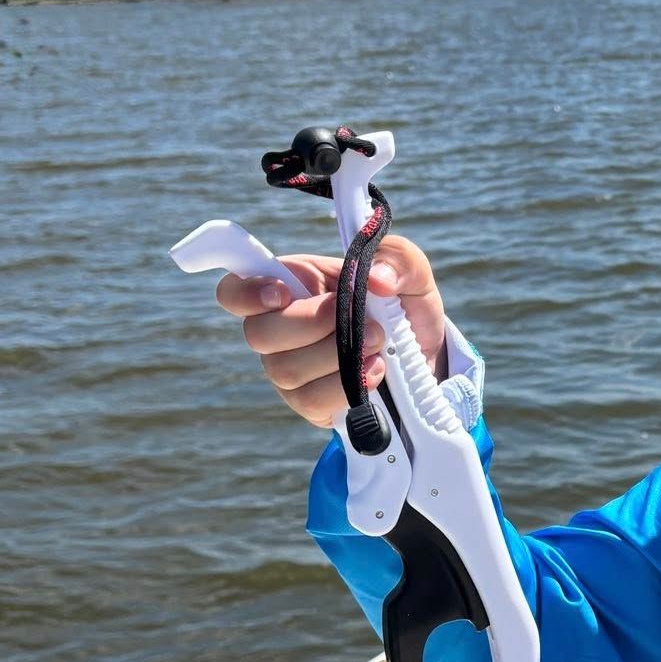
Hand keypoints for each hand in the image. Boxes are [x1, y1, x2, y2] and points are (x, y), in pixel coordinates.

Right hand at [215, 233, 446, 428]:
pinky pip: (311, 401)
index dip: (246, 292)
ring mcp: (291, 368)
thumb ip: (397, 260)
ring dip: (338, 357)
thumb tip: (376, 279)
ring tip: (378, 344)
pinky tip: (374, 371)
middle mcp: (280, 328)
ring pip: (285, 370)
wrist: (425, 357)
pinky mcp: (309, 402)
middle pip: (258, 334)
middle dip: (313, 326)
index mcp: (292, 285)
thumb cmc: (403, 305)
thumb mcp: (410, 272)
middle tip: (363, 321)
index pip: (234, 291)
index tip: (282, 294)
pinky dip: (346, 386)